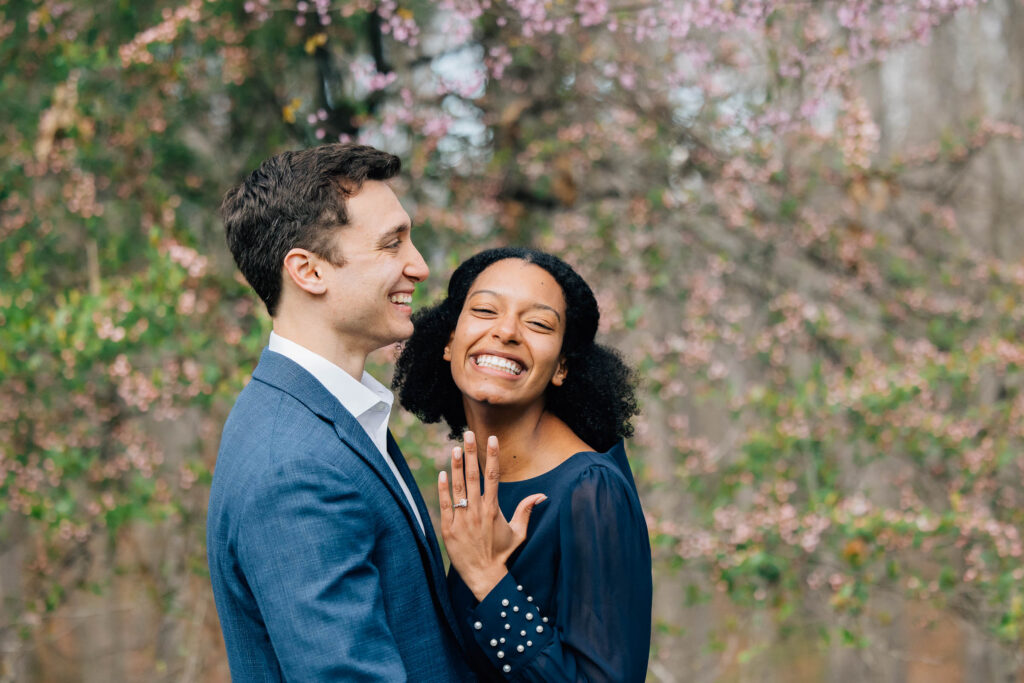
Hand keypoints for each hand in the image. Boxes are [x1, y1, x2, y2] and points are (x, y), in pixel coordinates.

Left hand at [438, 432, 545, 600]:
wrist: (484, 576)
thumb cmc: (502, 554)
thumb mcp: (518, 533)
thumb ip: (526, 511)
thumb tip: (541, 495)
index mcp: (494, 509)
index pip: (494, 476)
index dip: (492, 455)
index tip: (491, 438)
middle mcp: (477, 511)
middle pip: (474, 476)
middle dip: (471, 453)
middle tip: (468, 433)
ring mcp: (462, 519)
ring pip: (458, 487)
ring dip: (456, 466)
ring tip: (455, 448)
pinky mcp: (449, 529)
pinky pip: (445, 504)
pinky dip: (443, 489)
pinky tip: (442, 473)